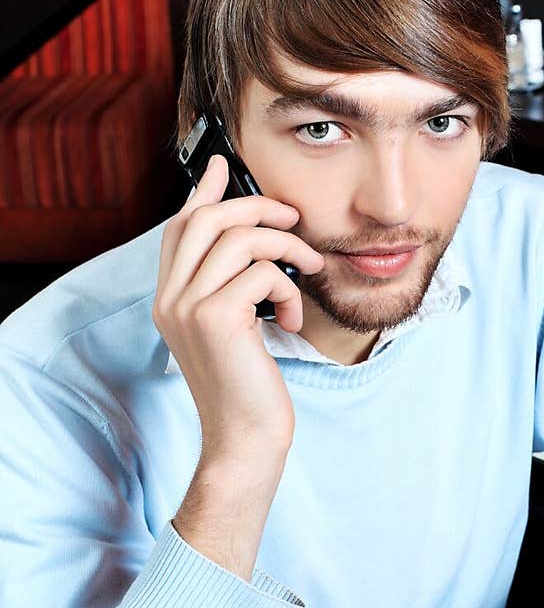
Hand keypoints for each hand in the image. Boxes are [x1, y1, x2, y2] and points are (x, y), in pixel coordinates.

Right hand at [152, 154, 324, 461]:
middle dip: (257, 208)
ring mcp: (187, 307)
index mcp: (169, 300)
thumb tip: (252, 242)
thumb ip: (232, 288)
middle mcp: (169, 299)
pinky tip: (294, 322)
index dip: (204, 192)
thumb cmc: (248, 390)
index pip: (179, 227)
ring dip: (287, 248)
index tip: (224, 165)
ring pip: (240, 239)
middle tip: (293, 218)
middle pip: (206, 218)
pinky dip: (289, 290)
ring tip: (309, 273)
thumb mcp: (236, 331)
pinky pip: (262, 273)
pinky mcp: (216, 319)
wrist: (245, 441)